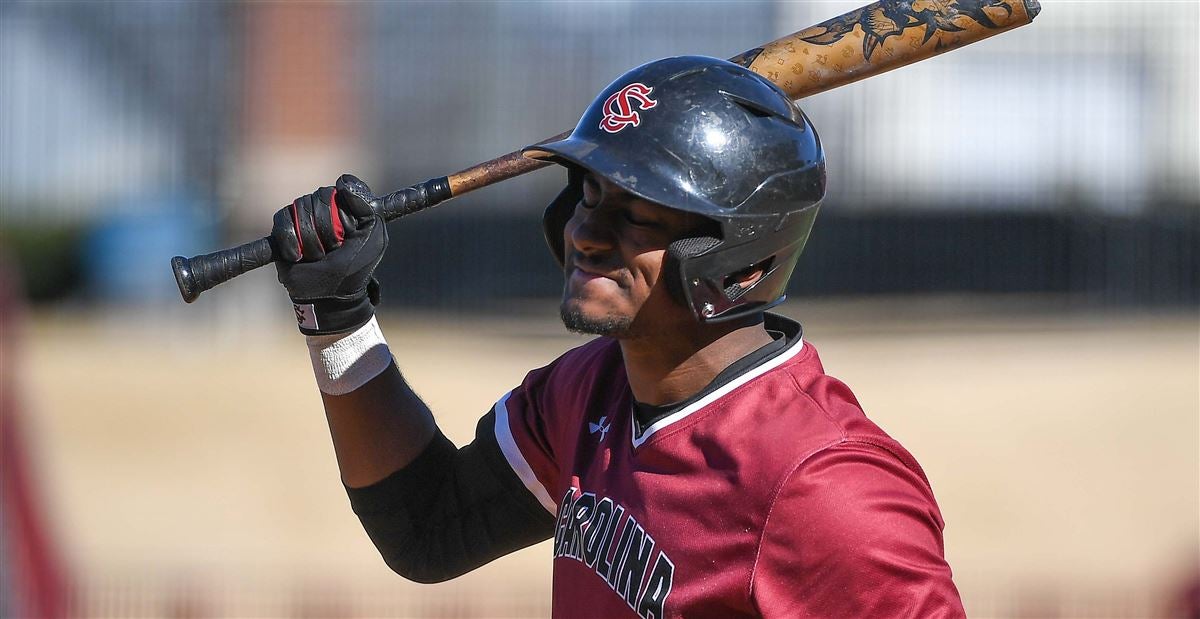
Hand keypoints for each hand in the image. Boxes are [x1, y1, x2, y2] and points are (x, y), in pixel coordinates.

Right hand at [273, 174, 386, 334]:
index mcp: (346, 205)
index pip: (340, 192)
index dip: (344, 217)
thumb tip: (342, 180)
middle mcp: (324, 204)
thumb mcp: (374, 237)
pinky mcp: (283, 226)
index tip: (349, 236)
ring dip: (312, 241)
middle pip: (320, 199)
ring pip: (301, 210)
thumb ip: (366, 207)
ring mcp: (302, 214)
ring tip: (318, 257)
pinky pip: (282, 221)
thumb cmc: (355, 266)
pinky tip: (298, 256)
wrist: (331, 293)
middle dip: (328, 232)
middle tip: (334, 250)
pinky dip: (291, 241)